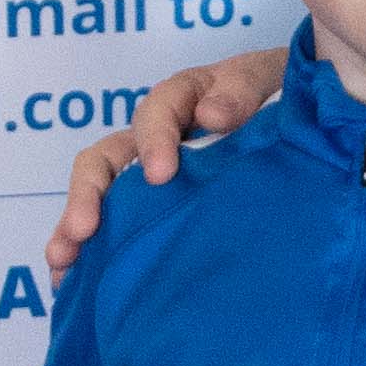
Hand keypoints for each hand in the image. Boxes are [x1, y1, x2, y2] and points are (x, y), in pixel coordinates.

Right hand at [45, 48, 282, 278]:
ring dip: (74, 227)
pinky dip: (87, 254)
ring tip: (62, 262)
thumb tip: (212, 116)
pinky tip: (70, 285)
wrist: (303, 123)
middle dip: (89, 193)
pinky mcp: (151, 210)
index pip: (157, 112)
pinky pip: (111, 228)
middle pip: (106, 158)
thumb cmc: (280, 96)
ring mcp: (146, 176)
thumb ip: (243, 91)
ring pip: (99, 197)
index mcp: (183, 99)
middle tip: (85, 228)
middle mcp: (153, 137)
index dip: (154, 141)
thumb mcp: (267, 80)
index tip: (160, 175)